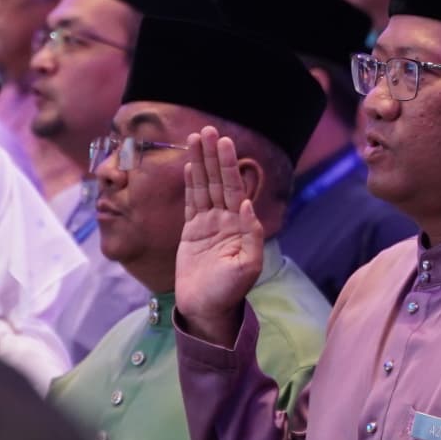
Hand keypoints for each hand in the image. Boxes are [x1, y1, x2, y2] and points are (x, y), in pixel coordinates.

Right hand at [174, 128, 263, 347]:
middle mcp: (225, 220)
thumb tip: (248, 205)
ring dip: (200, 163)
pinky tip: (189, 166)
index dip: (227, 165)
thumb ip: (251, 235)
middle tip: (207, 129)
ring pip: (203, 187)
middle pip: (218, 181)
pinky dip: (191, 183)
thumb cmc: (229, 292)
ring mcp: (208, 225)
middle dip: (213, 155)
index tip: (223, 142)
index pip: (233, 188)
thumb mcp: (247, 267)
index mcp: (240, 226)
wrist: (207, 310)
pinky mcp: (192, 233)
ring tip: (194, 138)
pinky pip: (191, 203)